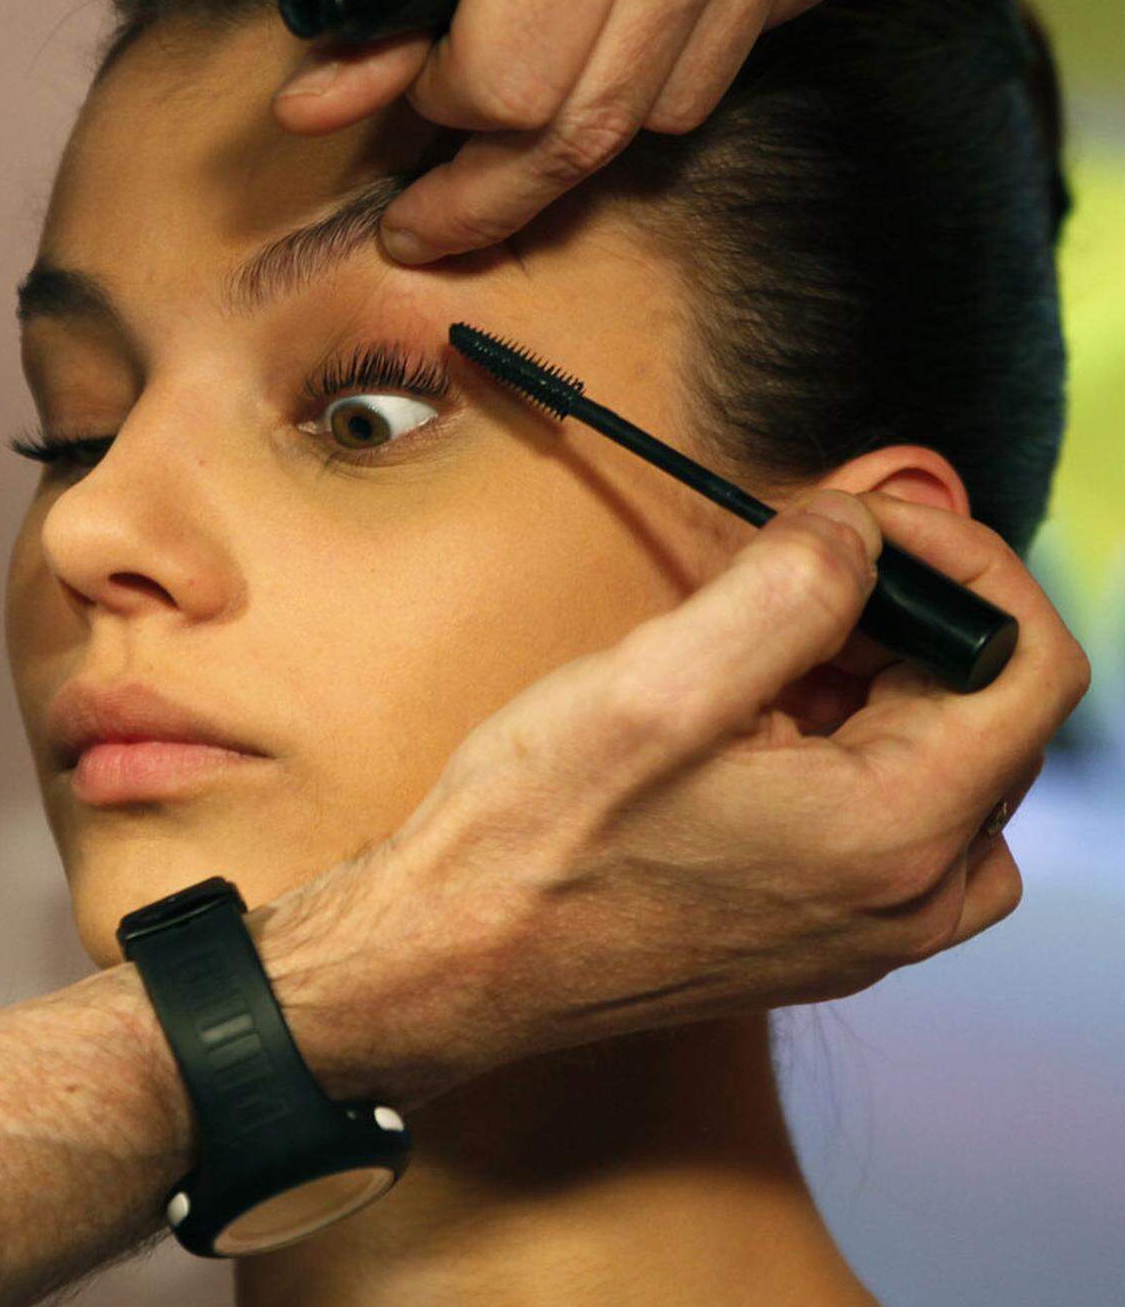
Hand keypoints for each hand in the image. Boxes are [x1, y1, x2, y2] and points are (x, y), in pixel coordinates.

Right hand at [270, 492, 1087, 1110]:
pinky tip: (745, 717)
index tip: (875, 522)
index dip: (968, 565)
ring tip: (755, 649)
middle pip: (986, 704)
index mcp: (898, 837)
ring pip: (938, 750)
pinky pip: (887, 804)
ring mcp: (872, 924)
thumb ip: (797, 582)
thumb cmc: (538, 839)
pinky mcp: (825, 924)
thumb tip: (866, 527)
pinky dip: (843, 734)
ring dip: (870, 670)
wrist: (452, 961)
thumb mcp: (664, 678)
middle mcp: (911, 898)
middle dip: (901, 609)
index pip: (1031, 666)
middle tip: (796, 558)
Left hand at [272, 0, 902, 264]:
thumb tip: (319, 114)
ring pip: (671, 111)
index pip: (506, 94)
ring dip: (593, 107)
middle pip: (591, 133)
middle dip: (501, 189)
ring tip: (553, 40)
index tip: (414, 113)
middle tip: (442, 213)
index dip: (441, 121)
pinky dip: (680, 44)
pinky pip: (747, 47)